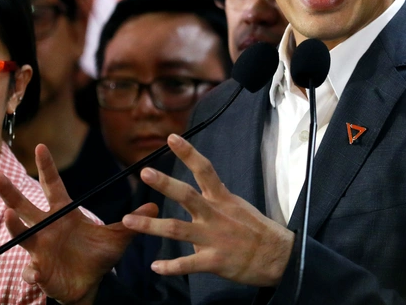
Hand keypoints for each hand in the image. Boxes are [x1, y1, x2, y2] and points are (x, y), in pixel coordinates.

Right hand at [0, 144, 157, 304]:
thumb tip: (155, 205)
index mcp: (65, 214)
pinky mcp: (40, 271)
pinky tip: (35, 272)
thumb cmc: (99, 257)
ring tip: (9, 216)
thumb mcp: (118, 237)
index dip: (47, 167)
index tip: (41, 147)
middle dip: (11, 193)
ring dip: (14, 226)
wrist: (91, 285)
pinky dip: (32, 272)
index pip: (53, 186)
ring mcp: (40, 249)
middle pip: (25, 207)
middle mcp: (48, 228)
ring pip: (22, 235)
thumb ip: (134, 221)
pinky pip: (32, 270)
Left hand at [122, 133, 294, 286]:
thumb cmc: (257, 230)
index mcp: (222, 199)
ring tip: (128, 221)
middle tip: (145, 172)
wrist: (278, 256)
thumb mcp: (238, 207)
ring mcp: (214, 238)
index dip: (188, 153)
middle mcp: (215, 215)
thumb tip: (197, 201)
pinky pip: (188, 264)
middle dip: (165, 184)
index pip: (205, 170)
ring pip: (177, 229)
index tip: (171, 137)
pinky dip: (170, 267)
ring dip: (150, 226)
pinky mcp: (214, 260)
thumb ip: (215, 202)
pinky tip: (156, 267)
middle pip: (187, 195)